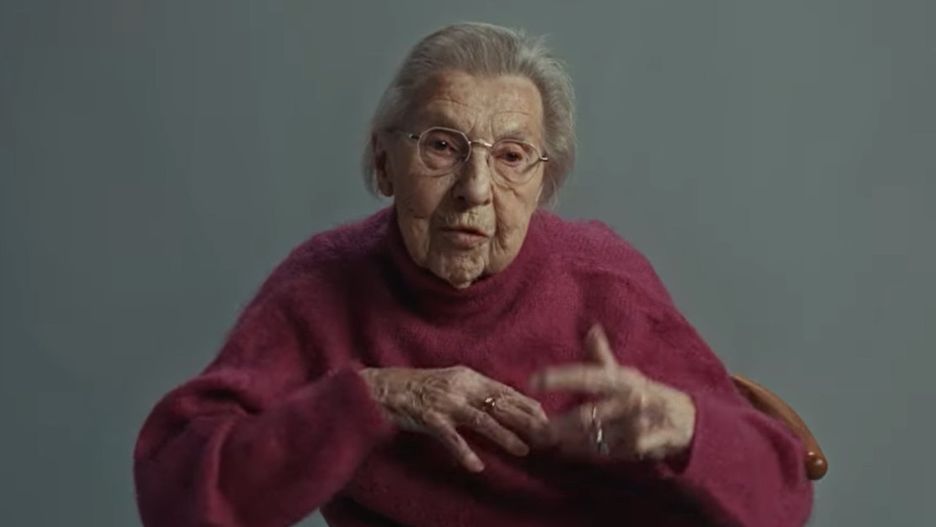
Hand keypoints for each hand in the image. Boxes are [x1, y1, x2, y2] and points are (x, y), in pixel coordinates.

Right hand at [359, 365, 549, 471]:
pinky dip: (464, 452)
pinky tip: (476, 466)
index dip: (527, 405)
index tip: (547, 419)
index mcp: (469, 377)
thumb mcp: (452, 381)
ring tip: (523, 450)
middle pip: (500, 404)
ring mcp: (445, 403)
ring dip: (504, 436)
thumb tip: (503, 402)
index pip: (506, 391)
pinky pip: (450, 438)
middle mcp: (461, 387)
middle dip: (525, 421)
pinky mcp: (429, 418)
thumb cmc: (420, 386)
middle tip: (546, 437)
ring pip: (482, 420)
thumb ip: (476, 391)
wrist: (384, 388)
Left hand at [528, 324, 695, 461]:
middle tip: (538, 430)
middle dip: (562, 424)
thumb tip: (591, 329)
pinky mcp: (646, 446)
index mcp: (623, 379)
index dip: (560, 378)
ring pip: (597, 438)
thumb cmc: (649, 394)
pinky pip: (610, 454)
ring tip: (551, 443)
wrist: (690, 421)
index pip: (587, 375)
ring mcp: (640, 424)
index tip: (533, 380)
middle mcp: (631, 399)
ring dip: (572, 442)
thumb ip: (603, 356)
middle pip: (589, 415)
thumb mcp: (627, 375)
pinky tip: (573, 453)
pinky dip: (589, 455)